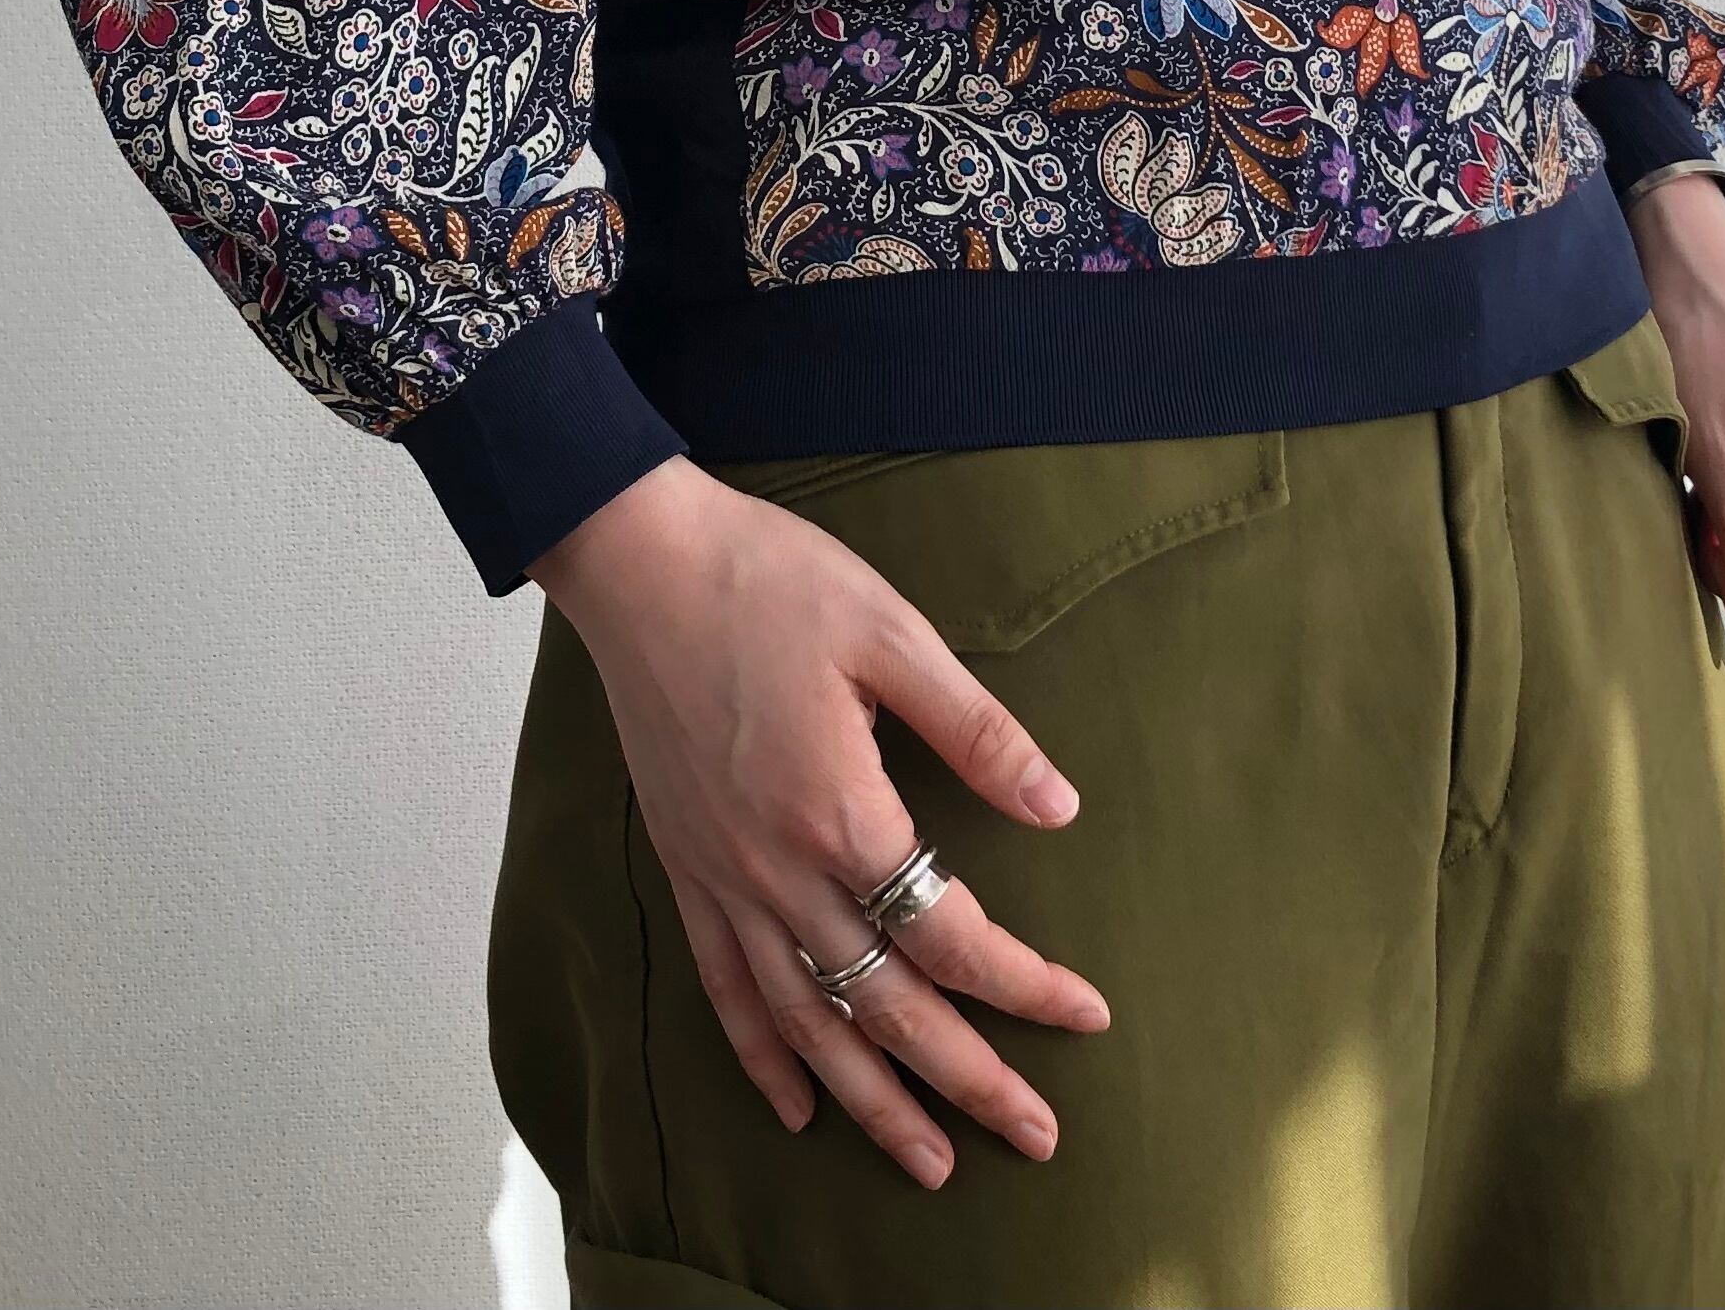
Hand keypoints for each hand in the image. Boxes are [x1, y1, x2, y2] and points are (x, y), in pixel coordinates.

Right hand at [530, 457, 1109, 1187]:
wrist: (640, 561)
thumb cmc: (770, 579)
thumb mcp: (893, 634)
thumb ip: (977, 730)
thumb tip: (1059, 807)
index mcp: (839, 810)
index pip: (950, 932)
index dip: (1023, 984)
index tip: (1084, 1015)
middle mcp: (776, 868)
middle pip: (884, 1004)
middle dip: (965, 1080)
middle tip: (1035, 1136)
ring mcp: (722, 875)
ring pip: (805, 1022)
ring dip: (871, 1100)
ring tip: (929, 1162)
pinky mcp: (684, 865)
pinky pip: (725, 988)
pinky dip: (762, 1057)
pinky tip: (798, 1105)